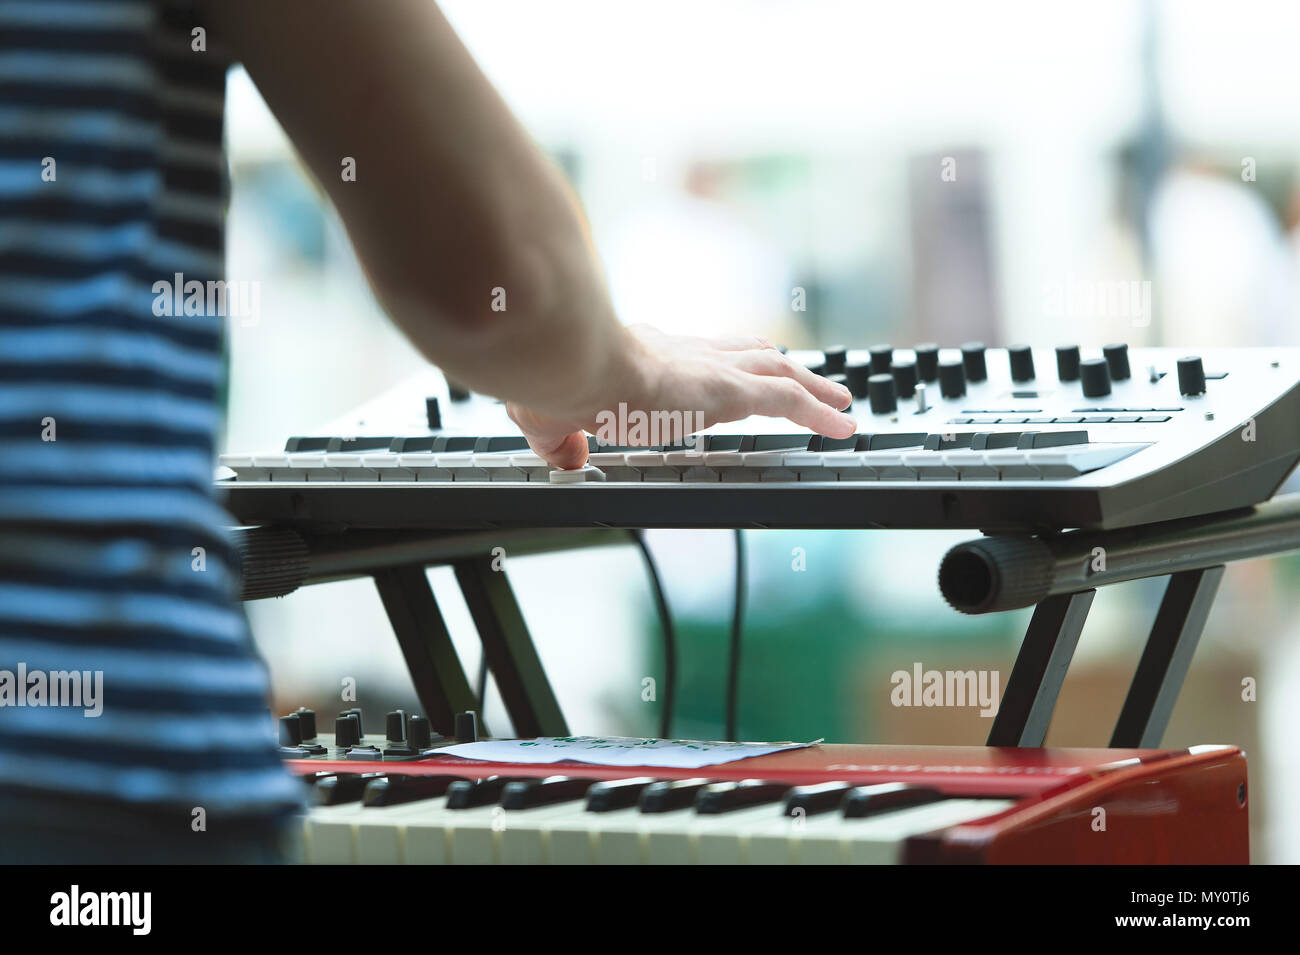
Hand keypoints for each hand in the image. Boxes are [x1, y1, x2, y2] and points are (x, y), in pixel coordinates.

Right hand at [506, 324, 856, 468]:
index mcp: (644, 356)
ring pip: (778, 369)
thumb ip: (560, 442)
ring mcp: (711, 369)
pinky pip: (790, 401)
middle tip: (806, 378)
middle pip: (747, 351)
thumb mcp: (547, 420)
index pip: (694, 355)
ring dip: (813, 385)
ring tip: (839, 400)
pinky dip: (819, 414)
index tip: (730, 372)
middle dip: (778, 364)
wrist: (572, 363)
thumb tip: (566, 459)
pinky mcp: (730, 389)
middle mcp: (684, 352)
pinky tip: (843, 427)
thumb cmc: (554, 382)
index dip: (718, 363)